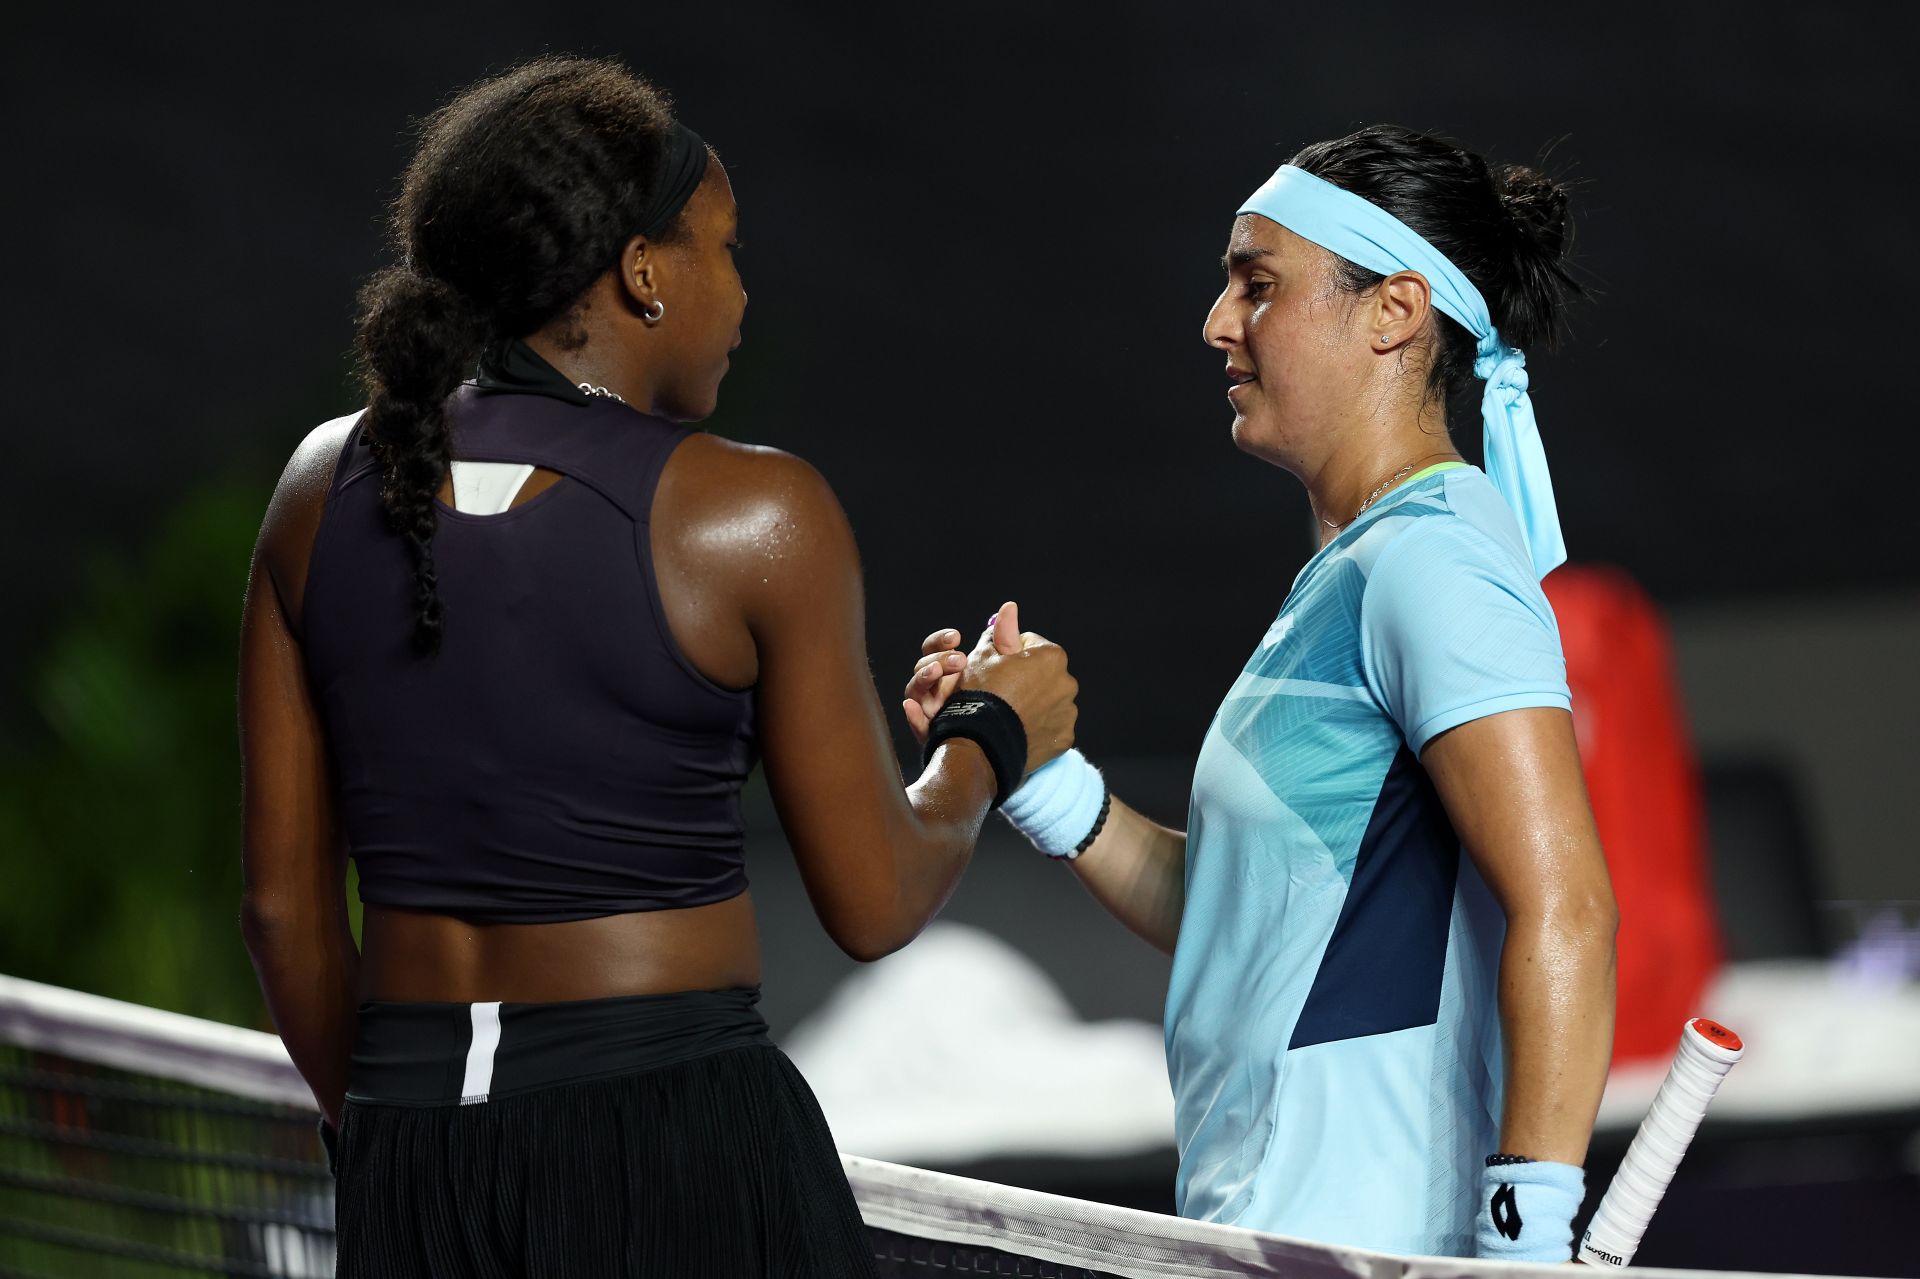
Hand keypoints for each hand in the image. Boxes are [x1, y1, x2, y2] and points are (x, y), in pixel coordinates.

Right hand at [901, 606, 1018, 741]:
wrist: (1013, 742)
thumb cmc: (1010, 700)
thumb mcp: (1006, 665)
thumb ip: (1004, 638)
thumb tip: (1009, 607)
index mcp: (950, 671)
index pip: (937, 650)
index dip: (942, 643)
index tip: (955, 638)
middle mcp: (938, 691)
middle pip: (925, 668)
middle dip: (938, 658)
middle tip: (959, 660)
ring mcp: (935, 715)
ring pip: (916, 692)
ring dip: (923, 679)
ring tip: (938, 673)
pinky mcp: (936, 737)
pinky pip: (920, 727)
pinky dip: (915, 717)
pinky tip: (912, 708)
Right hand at [903, 601, 1076, 774]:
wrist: (981, 743)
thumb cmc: (981, 694)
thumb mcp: (984, 656)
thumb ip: (1002, 631)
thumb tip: (1010, 608)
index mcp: (1051, 656)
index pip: (1030, 645)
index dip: (1009, 654)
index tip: (997, 668)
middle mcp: (1067, 682)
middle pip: (1043, 674)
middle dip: (1026, 679)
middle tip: (1001, 693)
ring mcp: (1068, 713)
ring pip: (1049, 701)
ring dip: (1034, 703)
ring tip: (1009, 714)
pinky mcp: (1064, 738)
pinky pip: (1051, 727)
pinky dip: (1039, 728)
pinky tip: (1019, 730)